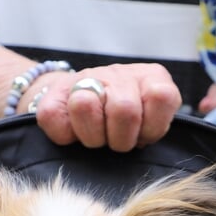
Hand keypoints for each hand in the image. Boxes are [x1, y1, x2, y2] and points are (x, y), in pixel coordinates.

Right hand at [33, 64, 182, 151]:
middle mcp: (119, 74)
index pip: (161, 97)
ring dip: (92, 136)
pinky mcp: (53, 95)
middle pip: (124, 109)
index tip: (143, 135)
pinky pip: (55, 119)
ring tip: (96, 136)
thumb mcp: (152, 125)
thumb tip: (141, 139)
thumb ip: (156, 125)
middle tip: (116, 141)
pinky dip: (65, 136)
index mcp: (150, 79)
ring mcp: (85, 79)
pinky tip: (74, 132)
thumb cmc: (125, 126)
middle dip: (120, 139)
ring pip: (84, 106)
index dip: (152, 128)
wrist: (81, 107)